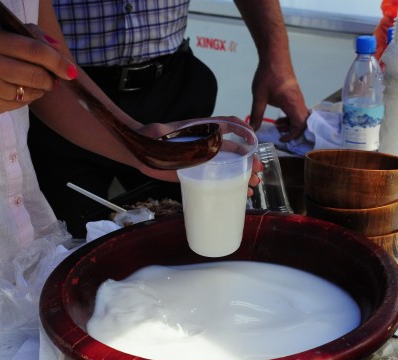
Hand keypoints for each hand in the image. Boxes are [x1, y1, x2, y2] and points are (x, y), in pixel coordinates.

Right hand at [0, 28, 75, 115]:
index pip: (35, 50)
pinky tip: (15, 91)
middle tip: (54, 79)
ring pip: (32, 91)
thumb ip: (23, 37)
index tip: (71, 70)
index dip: (58, 61)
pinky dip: (26, 98)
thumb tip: (57, 48)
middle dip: (52, 79)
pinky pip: (21, 103)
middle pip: (37, 74)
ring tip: (35, 84)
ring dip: (41, 89)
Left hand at [136, 117, 262, 193]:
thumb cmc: (151, 137)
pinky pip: (217, 181)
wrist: (140, 150)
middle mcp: (206, 145)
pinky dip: (229, 187)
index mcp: (202, 131)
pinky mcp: (196, 174)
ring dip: (243, 175)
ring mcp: (203, 160)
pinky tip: (239, 195)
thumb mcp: (160, 132)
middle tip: (257, 172)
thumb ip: (166, 134)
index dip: (242, 131)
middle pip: (233, 151)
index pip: (227, 126)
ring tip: (252, 185)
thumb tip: (164, 136)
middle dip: (248, 161)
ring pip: (229, 167)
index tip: (253, 141)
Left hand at [248, 62, 308, 141]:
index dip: (293, 135)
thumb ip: (256, 114)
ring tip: (277, 124)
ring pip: (300, 116)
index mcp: (292, 103)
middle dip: (292, 130)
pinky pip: (297, 110)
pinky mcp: (295, 94)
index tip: (282, 138)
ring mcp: (298, 97)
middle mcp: (298, 101)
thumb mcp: (259, 97)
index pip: (300, 124)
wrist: (275, 56)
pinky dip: (290, 116)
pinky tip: (279, 116)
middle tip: (279, 132)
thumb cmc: (268, 75)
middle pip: (302, 122)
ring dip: (291, 123)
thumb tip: (253, 130)